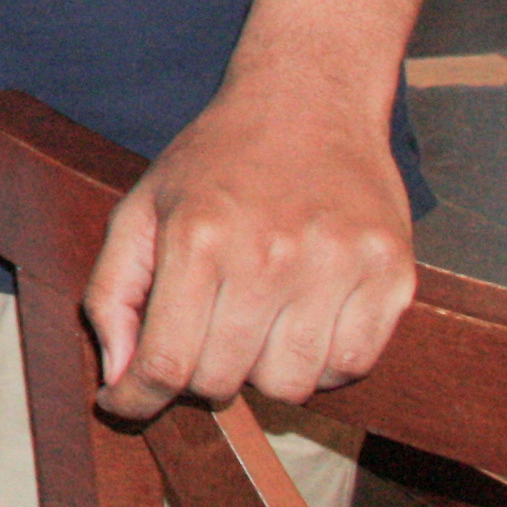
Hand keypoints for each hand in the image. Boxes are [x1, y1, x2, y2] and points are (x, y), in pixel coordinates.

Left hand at [85, 68, 415, 418]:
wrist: (306, 102)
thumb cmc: (214, 163)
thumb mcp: (140, 210)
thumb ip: (113, 293)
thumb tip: (119, 379)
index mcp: (199, 238)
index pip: (166, 362)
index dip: (138, 398)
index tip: (126, 405)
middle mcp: (271, 255)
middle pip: (226, 382)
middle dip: (200, 374)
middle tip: (203, 337)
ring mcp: (339, 267)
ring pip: (292, 387)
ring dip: (265, 370)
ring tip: (257, 320)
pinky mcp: (392, 275)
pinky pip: (352, 367)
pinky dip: (323, 360)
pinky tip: (304, 316)